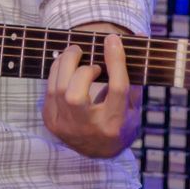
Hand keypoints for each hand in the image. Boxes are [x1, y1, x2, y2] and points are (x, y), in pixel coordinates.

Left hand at [42, 29, 140, 157]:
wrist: (97, 152)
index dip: (115, 61)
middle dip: (80, 68)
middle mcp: (88, 128)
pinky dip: (56, 73)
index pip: (117, 90)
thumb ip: (135, 73)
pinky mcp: (51, 121)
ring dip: (64, 64)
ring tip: (75, 54)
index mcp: (114, 123)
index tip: (112, 39)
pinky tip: (66, 67)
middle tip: (84, 52)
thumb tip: (141, 36)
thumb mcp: (133, 105)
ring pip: (57, 89)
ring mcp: (65, 126)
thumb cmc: (119, 122)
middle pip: (75, 93)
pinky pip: (48, 90)